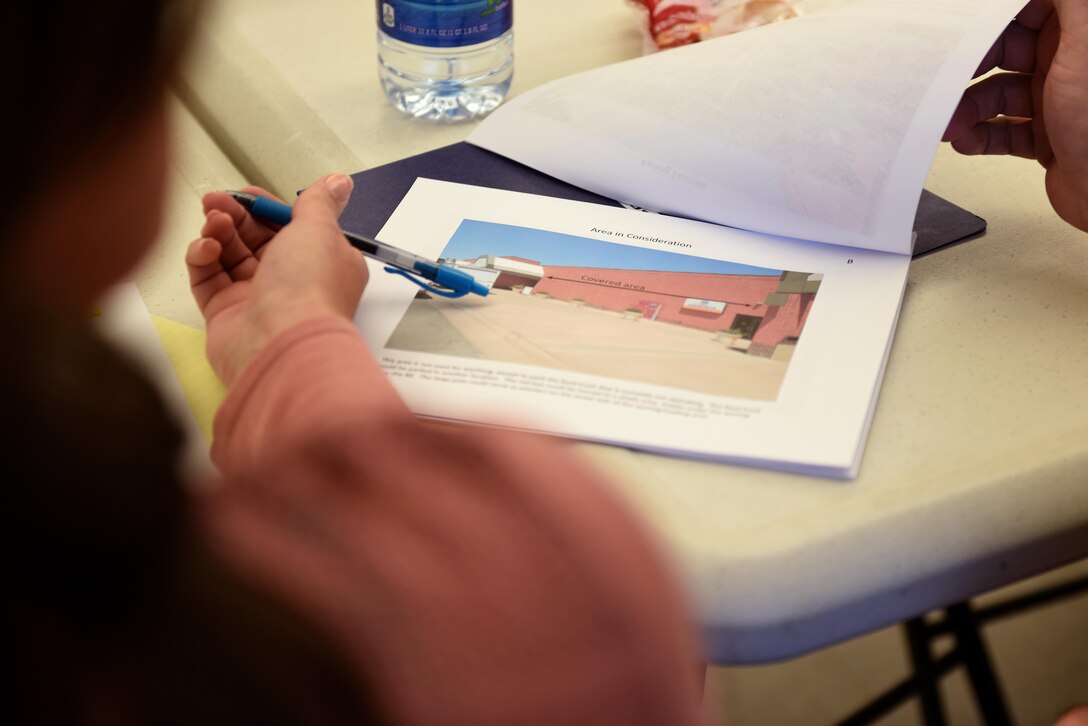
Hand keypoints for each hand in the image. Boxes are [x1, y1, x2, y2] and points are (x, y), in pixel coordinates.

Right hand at [187, 174, 367, 386]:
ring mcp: (258, 298)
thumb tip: (338, 182)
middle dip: (234, 215)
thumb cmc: (308, 290)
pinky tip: (206, 249)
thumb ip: (319, 203)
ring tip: (214, 223)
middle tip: (216, 202)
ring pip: (229, 254)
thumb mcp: (319, 231)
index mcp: (322, 262)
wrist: (280, 345)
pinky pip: (208, 278)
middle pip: (255, 238)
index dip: (266, 208)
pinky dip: (202, 258)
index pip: (290, 226)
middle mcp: (292, 281)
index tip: (245, 194)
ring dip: (218, 232)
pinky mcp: (226, 313)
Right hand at [943, 0, 1087, 231]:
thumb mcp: (1086, 44)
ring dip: (968, 109)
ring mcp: (1057, 100)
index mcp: (1080, 32)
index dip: (992, 17)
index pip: (1027, 9)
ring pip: (999, 94)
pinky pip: (1004, 131)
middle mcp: (1070, 62)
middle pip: (1006, 51)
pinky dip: (981, 137)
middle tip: (944, 80)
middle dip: (971, 67)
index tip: (962, 26)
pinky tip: (967, 142)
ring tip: (950, 125)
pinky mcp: (1048, 137)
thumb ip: (1070, 2)